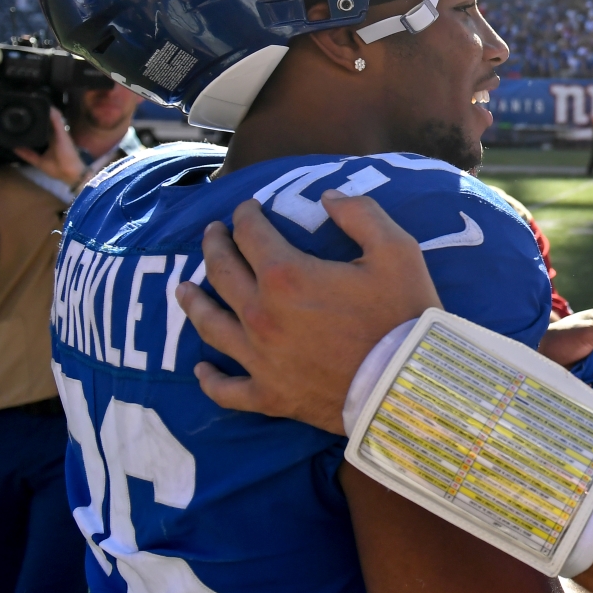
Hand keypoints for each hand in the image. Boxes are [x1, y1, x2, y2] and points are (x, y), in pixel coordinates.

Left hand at [14, 106, 87, 187]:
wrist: (69, 173)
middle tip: (30, 103)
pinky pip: (57, 119)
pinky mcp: (62, 132)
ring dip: (47, 109)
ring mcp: (60, 132)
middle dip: (41, 112)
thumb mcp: (38, 161)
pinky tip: (48, 105)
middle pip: (48, 120)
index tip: (27, 115)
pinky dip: (53, 112)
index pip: (43, 128)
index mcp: (51, 141)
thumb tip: (14, 148)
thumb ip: (27, 154)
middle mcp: (55, 135)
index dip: (37, 121)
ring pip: (53, 117)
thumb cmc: (58, 168)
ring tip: (38, 99)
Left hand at [176, 192, 440, 433]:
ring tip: (184, 289)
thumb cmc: (404, 315)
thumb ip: (360, 214)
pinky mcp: (270, 395)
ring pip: (211, 325)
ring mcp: (260, 358)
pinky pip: (227, 389)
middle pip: (222, 272)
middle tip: (212, 234)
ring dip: (194, 303)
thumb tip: (328, 197)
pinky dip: (210, 380)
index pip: (251, 234)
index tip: (247, 208)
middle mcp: (261, 314)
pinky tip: (200, 371)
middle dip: (215, 246)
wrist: (408, 386)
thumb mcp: (396, 250)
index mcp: (286, 275)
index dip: (246, 215)